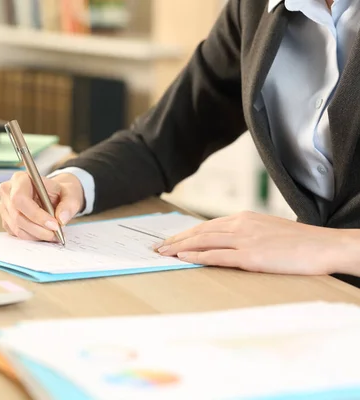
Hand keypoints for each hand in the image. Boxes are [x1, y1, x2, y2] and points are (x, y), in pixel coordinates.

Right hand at [0, 172, 84, 241]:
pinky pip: (17, 233)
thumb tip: (62, 219)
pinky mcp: (6, 220)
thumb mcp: (70, 194)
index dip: (36, 214)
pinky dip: (32, 237)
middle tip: (56, 234)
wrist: (53, 196)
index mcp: (20, 179)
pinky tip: (44, 233)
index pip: (20, 198)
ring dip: (37, 235)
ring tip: (53, 235)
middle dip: (38, 229)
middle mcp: (7, 191)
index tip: (54, 224)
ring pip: (17, 227)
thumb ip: (69, 205)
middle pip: (17, 216)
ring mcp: (4, 207)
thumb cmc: (59, 193)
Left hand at [154, 211, 349, 275]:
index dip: (185, 234)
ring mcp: (245, 240)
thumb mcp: (267, 230)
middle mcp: (240, 225)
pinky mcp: (251, 256)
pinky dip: (197, 257)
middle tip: (157, 247)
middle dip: (175, 240)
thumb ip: (246, 233)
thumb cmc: (299, 241)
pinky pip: (218, 256)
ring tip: (163, 253)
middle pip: (199, 232)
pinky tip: (182, 258)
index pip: (206, 225)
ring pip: (203, 242)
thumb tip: (227, 241)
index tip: (170, 240)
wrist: (324, 245)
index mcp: (244, 218)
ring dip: (179, 248)